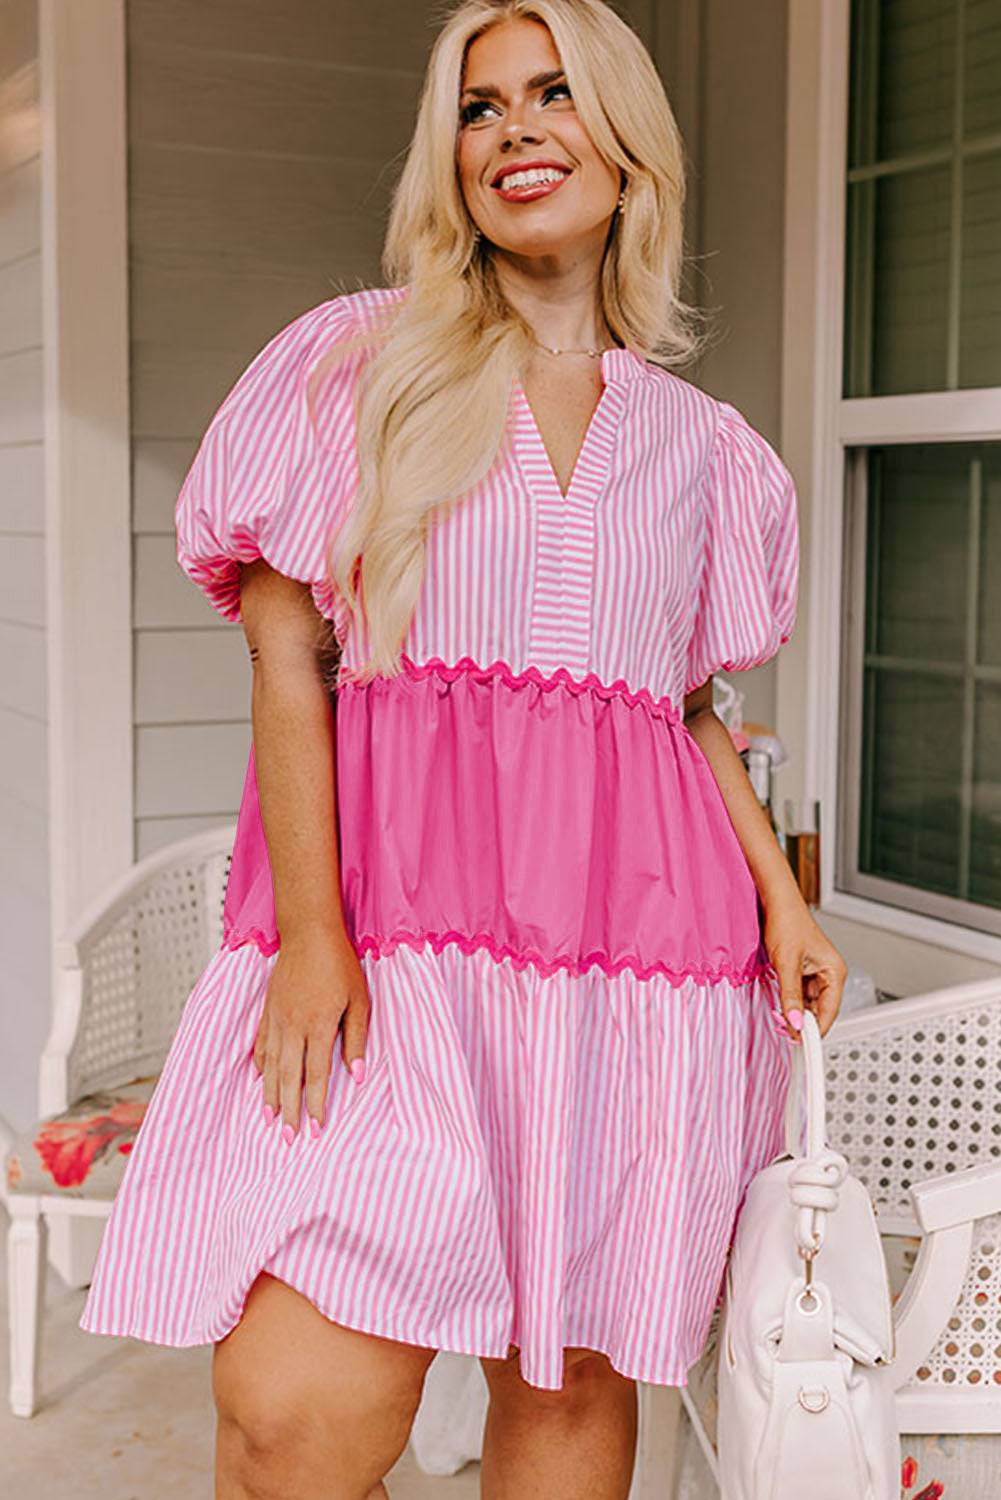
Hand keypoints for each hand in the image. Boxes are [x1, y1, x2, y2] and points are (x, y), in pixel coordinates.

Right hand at [252, 926, 370, 1137]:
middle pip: (288, 1078)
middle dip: (289, 1112)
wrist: (309, 933)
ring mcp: (276, 1019)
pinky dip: (261, 1066)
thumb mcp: (359, 1000)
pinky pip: (261, 1045)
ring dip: (271, 1095)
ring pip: (271, 1066)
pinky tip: (262, 1081)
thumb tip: (356, 1076)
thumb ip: (356, 1038)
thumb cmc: (339, 964)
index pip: (316, 1075)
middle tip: (289, 1139)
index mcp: (318, 1025)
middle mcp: (292, 1027)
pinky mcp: (268, 1010)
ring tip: (271, 1120)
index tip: (316, 1130)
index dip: (316, 1105)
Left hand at [762, 896, 847, 1041]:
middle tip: (784, 1030)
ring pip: (807, 1005)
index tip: (801, 1043)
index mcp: (834, 972)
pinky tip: (778, 1006)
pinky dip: (788, 1003)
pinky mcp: (802, 972)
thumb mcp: (786, 964)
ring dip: (793, 1013)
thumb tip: (794, 1022)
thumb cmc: (787, 922)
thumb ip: (790, 996)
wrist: (774, 902)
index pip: (829, 1012)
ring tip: (778, 1018)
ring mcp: (815, 973)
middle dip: (802, 1022)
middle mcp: (828, 974)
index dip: (815, 1030)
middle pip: (819, 1010)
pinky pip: (798, 995)